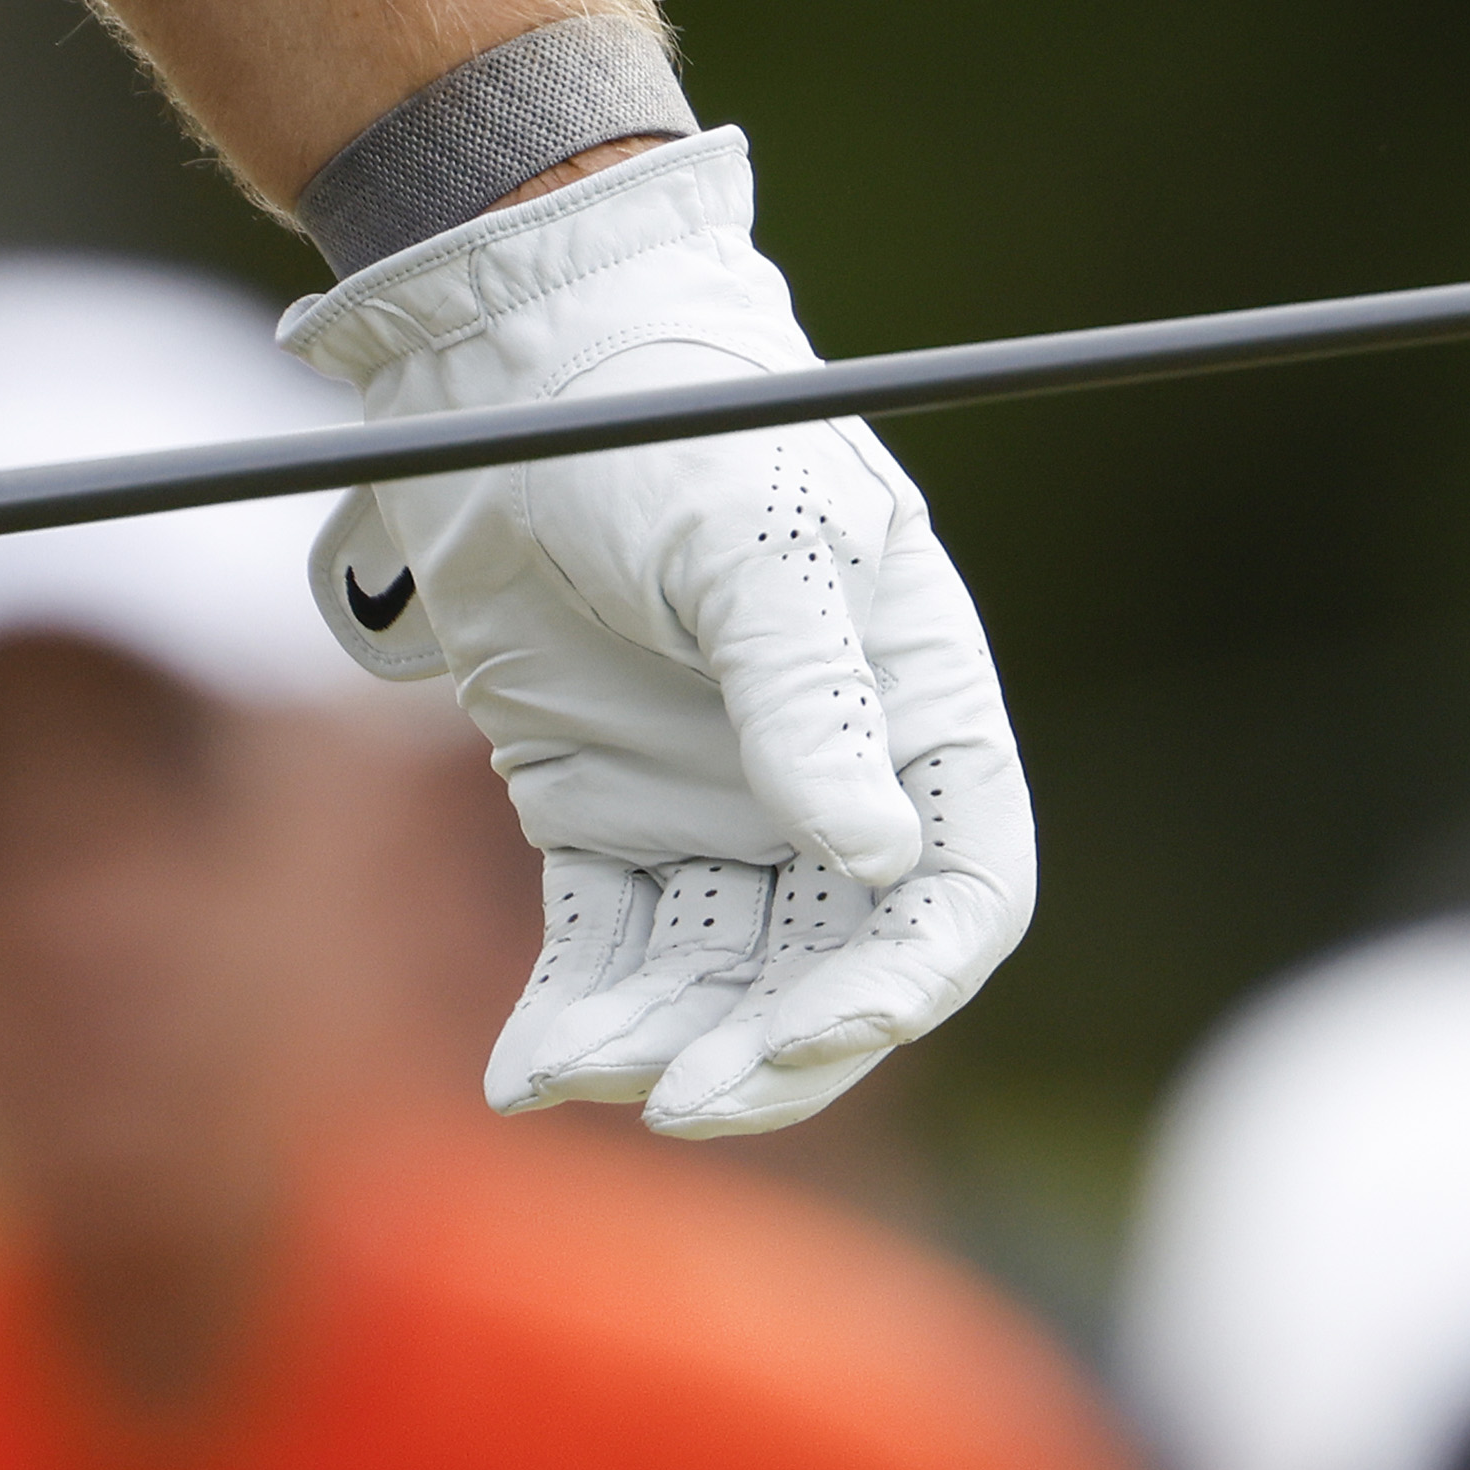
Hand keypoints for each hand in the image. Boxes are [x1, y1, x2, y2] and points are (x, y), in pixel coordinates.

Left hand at [279, 130, 1034, 1136]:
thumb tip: (872, 852)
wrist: (512, 371)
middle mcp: (827, 776)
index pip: (957, 885)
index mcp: (914, 704)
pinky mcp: (602, 815)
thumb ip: (807, 691)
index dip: (903, 977)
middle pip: (834, 965)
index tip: (810, 1029)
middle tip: (678, 1097)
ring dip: (657, 1043)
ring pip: (713, 979)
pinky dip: (574, 1019)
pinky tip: (526, 1072)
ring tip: (570, 1067)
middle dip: (769, 1047)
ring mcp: (713, 805)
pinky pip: (607, 951)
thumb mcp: (747, 541)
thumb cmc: (665, 423)